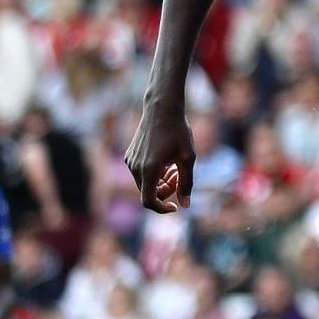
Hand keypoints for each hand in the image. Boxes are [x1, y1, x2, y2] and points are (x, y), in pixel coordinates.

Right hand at [124, 96, 194, 212]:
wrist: (162, 109)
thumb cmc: (178, 132)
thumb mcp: (188, 158)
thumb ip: (186, 183)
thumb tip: (185, 205)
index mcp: (148, 170)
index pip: (148, 202)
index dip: (162, 209)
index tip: (176, 206)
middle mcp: (135, 167)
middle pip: (149, 193)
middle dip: (167, 190)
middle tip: (180, 177)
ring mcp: (130, 161)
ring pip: (146, 183)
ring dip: (162, 181)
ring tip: (176, 167)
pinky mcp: (130, 155)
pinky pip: (142, 173)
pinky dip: (155, 173)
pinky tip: (167, 161)